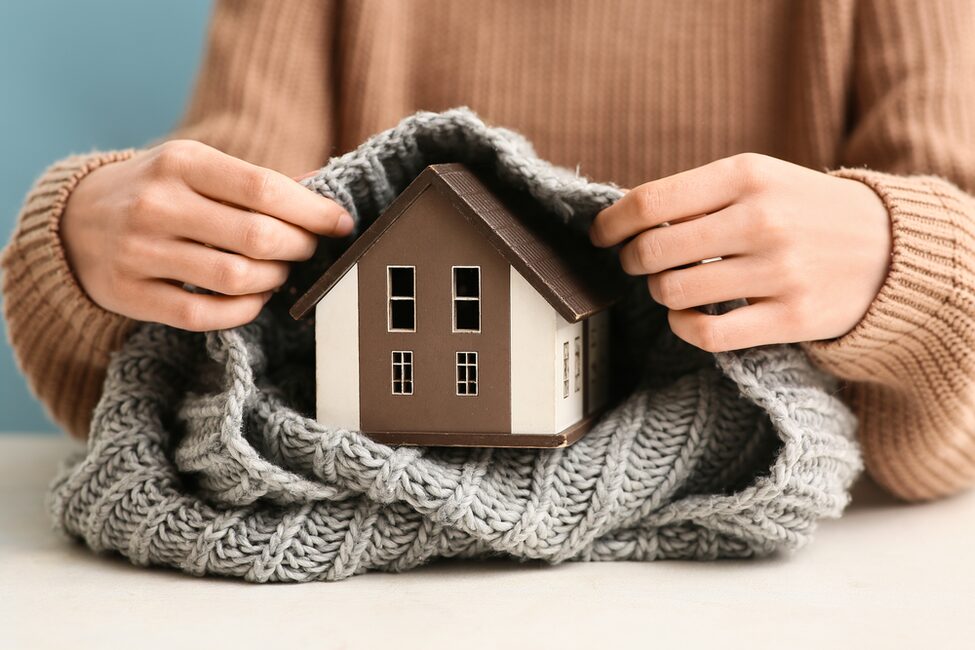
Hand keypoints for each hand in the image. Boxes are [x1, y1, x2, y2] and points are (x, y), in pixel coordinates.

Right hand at [61, 140, 349, 330]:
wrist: (74, 220)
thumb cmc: (159, 191)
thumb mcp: (198, 168)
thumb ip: (257, 181)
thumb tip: (325, 185)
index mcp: (181, 161)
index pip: (264, 188)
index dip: (313, 211)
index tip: (341, 223)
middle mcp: (156, 203)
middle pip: (257, 236)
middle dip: (298, 248)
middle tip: (308, 250)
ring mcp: (139, 251)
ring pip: (235, 277)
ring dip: (274, 280)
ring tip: (280, 273)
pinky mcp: (130, 293)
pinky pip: (203, 315)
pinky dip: (242, 310)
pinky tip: (253, 298)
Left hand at [589, 153, 891, 351]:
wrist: (889, 248)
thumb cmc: (803, 210)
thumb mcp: (759, 178)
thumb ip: (697, 194)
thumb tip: (622, 221)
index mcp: (746, 175)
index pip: (649, 202)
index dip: (610, 224)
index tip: (601, 236)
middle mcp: (761, 219)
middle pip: (652, 251)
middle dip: (631, 261)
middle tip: (637, 263)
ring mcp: (778, 271)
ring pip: (672, 292)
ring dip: (659, 292)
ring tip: (672, 284)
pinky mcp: (790, 318)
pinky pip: (706, 333)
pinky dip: (683, 327)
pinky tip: (688, 315)